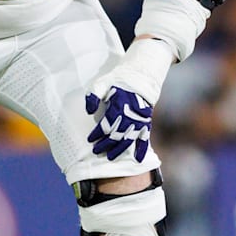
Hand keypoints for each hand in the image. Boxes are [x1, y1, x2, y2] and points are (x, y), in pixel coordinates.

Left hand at [83, 38, 173, 161]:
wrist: (141, 75)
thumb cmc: (118, 79)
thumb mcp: (102, 83)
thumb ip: (93, 96)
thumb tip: (89, 111)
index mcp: (119, 105)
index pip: (106, 124)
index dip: (97, 133)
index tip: (90, 139)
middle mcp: (130, 114)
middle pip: (116, 134)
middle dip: (105, 144)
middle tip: (96, 151)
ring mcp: (139, 119)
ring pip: (129, 138)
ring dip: (119, 149)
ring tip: (110, 157)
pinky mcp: (146, 121)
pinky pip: (144, 137)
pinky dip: (141, 149)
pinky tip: (137, 160)